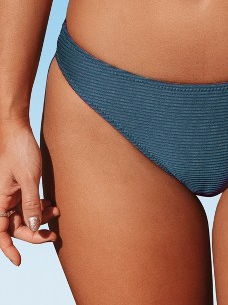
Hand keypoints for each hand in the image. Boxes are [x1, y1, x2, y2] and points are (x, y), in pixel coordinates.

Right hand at [0, 117, 59, 265]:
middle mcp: (4, 200)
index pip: (1, 232)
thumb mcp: (29, 179)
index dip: (8, 248)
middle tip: (53, 235)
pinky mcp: (22, 186)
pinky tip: (51, 204)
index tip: (19, 261)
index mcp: (0, 201)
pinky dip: (40, 206)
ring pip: (26, 214)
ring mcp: (13, 193)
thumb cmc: (20, 152)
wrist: (19, 131)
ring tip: (56, 213)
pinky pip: (30, 203)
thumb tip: (35, 227)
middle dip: (35, 232)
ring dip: (40, 218)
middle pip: (17, 226)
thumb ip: (31, 204)